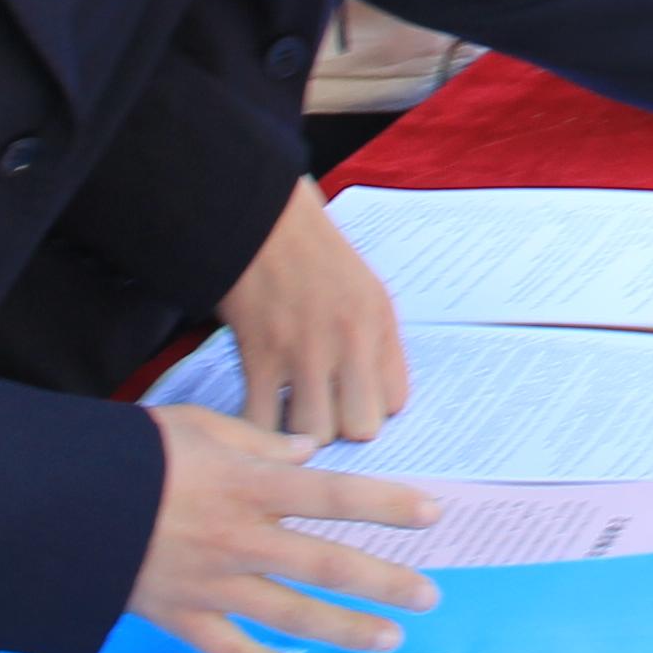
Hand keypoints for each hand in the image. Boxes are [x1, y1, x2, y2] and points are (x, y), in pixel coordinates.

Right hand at [130, 402, 438, 652]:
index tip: (433, 513)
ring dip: (347, 630)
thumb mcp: (195, 427)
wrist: (57, 504)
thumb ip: (257, 441)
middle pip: (327, 564)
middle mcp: (240, 539)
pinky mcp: (183, 618)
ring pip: (294, 615)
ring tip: (391, 638)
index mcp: (248, 485)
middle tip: (429, 595)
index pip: (334, 495)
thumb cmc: (127, 455)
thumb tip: (307, 452)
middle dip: (384, 581)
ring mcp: (213, 585)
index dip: (387, 505)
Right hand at [213, 179, 411, 441]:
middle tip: (320, 413)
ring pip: (315, 433)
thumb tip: (378, 397)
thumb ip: (375, 341)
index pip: (396, 401)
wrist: (257, 220)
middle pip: (360, 428)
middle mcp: (349, 339)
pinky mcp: (259, 355)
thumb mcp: (364, 287)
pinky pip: (263, 419)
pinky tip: (256, 410)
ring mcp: (305, 351)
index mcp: (378, 320)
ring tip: (288, 413)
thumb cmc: (310, 251)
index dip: (371, 407)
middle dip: (340, 429)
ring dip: (299, 432)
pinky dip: (258, 425)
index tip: (351, 399)